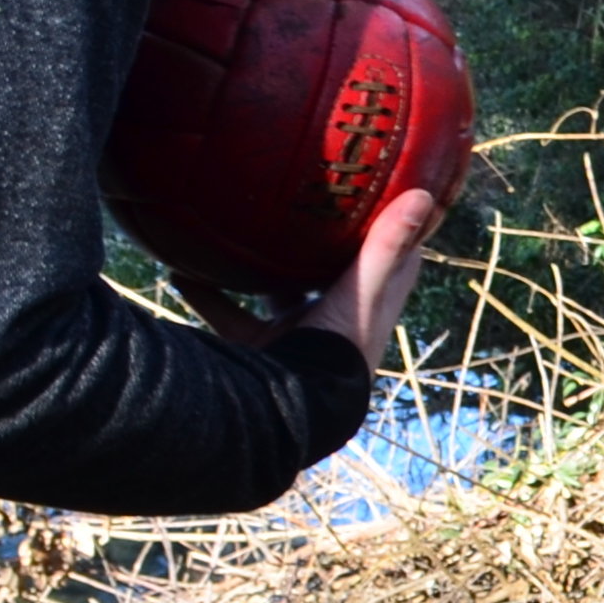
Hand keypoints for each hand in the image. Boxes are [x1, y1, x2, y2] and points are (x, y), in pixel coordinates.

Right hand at [188, 185, 444, 365]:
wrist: (286, 414)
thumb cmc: (335, 352)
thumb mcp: (360, 290)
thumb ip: (384, 246)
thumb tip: (422, 193)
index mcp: (368, 306)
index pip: (396, 261)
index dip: (397, 228)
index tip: (392, 188)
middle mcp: (334, 321)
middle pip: (335, 274)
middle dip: (324, 242)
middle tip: (306, 199)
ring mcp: (295, 337)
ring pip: (279, 294)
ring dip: (262, 270)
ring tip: (244, 230)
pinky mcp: (258, 352)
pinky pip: (228, 317)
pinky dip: (206, 297)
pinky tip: (181, 271)